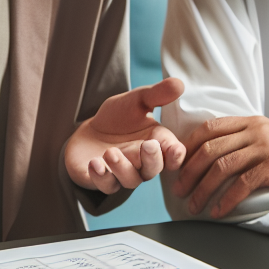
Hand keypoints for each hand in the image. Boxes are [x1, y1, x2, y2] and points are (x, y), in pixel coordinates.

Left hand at [65, 77, 186, 193]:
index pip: (173, 155)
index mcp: (157, 144)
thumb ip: (156, 94)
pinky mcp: (102, 180)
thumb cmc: (118, 117)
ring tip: (110, 152)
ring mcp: (122, 174)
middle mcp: (143, 163)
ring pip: (130, 180)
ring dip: (121, 168)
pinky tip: (94, 163)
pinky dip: (101, 177)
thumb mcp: (136, 101)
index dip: (176, 155)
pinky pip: (105, 185)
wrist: (89, 130)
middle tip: (147, 145)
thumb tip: (179, 83)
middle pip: (154, 170)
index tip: (175, 149)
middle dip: (152, 160)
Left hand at [172, 116, 268, 218]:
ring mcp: (266, 145)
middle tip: (178, 191)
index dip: (188, 147)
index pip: (209, 128)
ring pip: (222, 165)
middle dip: (189, 171)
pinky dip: (226, 199)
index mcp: (251, 121)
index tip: (176, 165)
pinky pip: (242, 183)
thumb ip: (245, 142)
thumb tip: (213, 158)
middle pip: (210, 147)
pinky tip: (219, 211)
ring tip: (194, 205)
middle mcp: (256, 129)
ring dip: (203, 188)